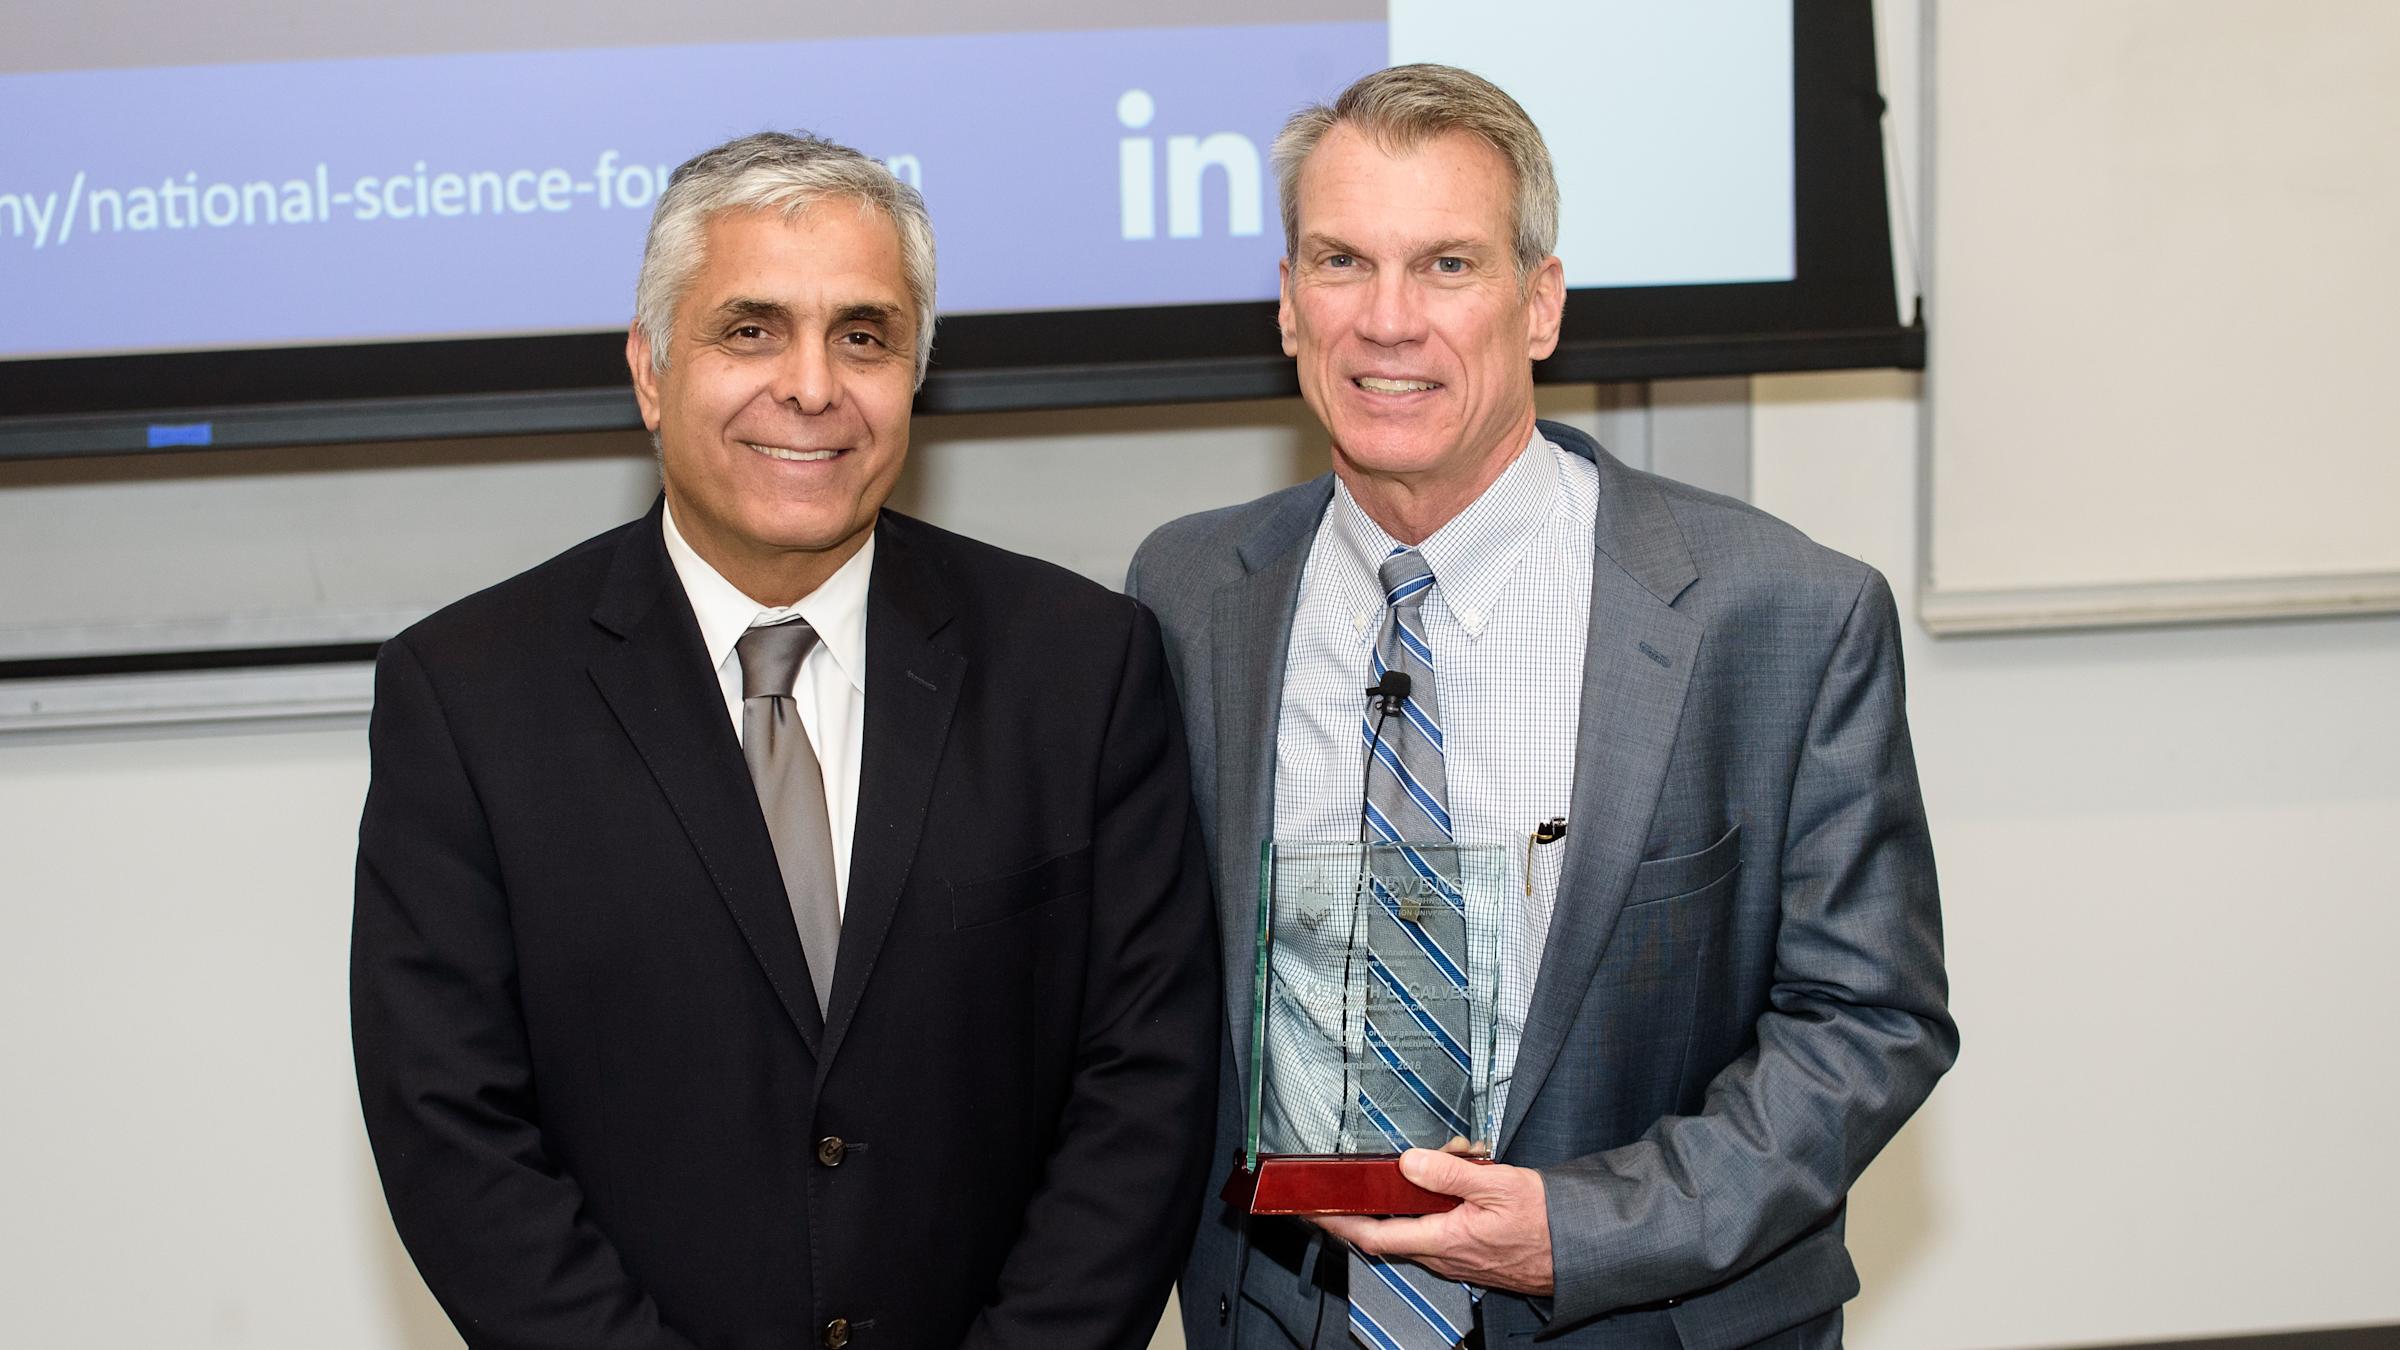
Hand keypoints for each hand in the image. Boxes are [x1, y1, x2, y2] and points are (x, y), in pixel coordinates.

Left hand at [1312, 1148, 1554, 1295]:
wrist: (1582, 1249)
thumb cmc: (1547, 1221)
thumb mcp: (1499, 1184)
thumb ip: (1449, 1173)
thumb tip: (1407, 1163)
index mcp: (1444, 1240)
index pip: (1373, 1237)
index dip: (1337, 1224)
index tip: (1313, 1210)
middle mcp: (1444, 1256)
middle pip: (1392, 1227)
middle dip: (1388, 1190)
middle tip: (1404, 1157)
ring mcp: (1457, 1259)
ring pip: (1418, 1223)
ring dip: (1421, 1191)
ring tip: (1456, 1156)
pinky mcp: (1470, 1255)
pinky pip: (1440, 1226)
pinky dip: (1443, 1199)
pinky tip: (1468, 1174)